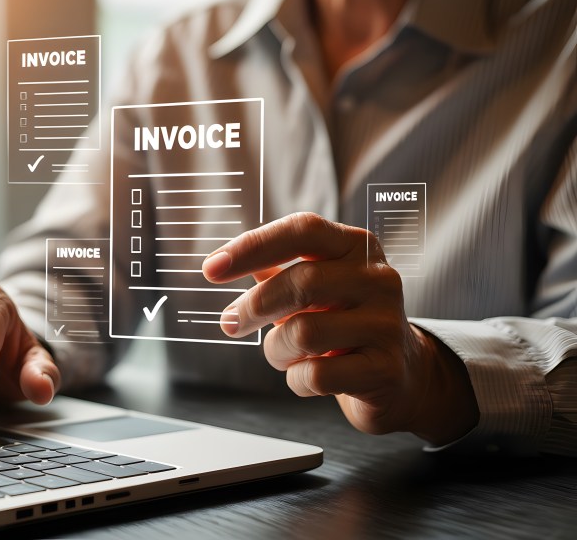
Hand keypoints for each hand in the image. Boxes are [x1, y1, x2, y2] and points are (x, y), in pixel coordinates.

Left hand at [202, 212, 477, 444]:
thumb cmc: (343, 323)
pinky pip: (318, 375)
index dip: (252, 246)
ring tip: (281, 354)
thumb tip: (221, 263)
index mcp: (356, 247)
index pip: (302, 231)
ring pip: (305, 332)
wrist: (400, 375)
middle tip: (230, 323)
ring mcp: (387, 324)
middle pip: (301, 282)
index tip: (210, 269)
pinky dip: (296, 380)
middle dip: (254, 307)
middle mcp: (379, 279)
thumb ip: (275, 270)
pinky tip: (305, 376)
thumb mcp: (315, 288)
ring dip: (276, 349)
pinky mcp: (385, 370)